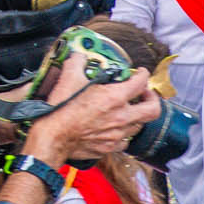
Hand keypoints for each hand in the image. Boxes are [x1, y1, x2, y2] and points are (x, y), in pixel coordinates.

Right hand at [25, 54, 163, 164]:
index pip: (142, 82)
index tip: (139, 73)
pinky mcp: (109, 148)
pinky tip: (116, 128)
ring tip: (128, 110)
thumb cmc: (59, 112)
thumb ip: (76, 63)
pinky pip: (125, 142)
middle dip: (151, 98)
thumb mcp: (68, 79)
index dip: (143, 74)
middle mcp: (121, 117)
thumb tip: (79, 56)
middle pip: (153, 109)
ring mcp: (117, 135)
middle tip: (144, 94)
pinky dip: (124, 134)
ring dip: (137, 116)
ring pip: (139, 125)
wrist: (51, 139)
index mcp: (115, 98)